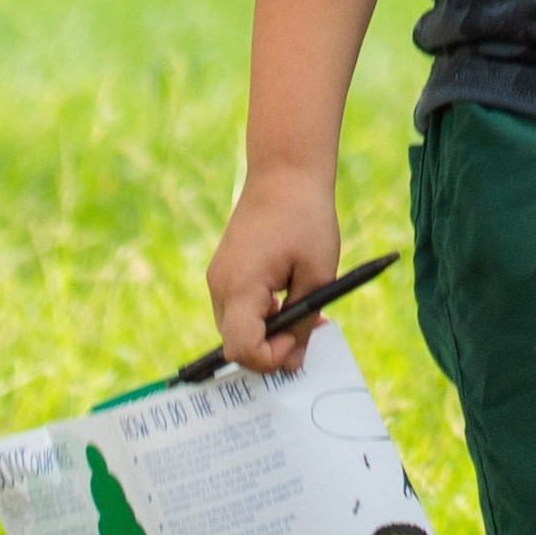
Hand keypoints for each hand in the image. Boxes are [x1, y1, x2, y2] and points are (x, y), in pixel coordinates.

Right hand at [204, 170, 342, 373]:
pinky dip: (261, 313)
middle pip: (236, 344)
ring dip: (268, 330)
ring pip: (236, 328)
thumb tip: (293, 363)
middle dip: (272, 347)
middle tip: (309, 325)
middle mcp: (220, 286)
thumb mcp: (317, 275)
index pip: (241, 350)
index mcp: (240, 287)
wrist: (284, 171)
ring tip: (302, 307)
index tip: (298, 339)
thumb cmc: (305, 218)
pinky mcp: (224, 270)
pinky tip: (287, 292)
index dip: (271, 358)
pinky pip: (237, 308)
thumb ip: (302, 324)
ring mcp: (218, 277)